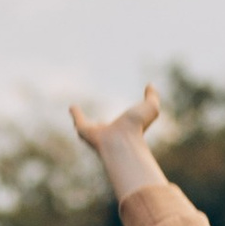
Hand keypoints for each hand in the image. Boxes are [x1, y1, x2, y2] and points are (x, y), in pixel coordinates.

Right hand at [70, 82, 165, 203]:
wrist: (123, 140)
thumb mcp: (151, 108)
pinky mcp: (85, 131)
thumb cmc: (138, 126)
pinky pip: (79, 122)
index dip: (126, 119)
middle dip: (101, 126)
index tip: (126, 116)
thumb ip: (152, 97)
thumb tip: (150, 85)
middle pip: (104, 129)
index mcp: (125, 130)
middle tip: (100, 121)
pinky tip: (72, 107)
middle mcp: (110, 133)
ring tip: (78, 114)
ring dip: (83, 121)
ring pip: (89, 128)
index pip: (124, 125)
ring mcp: (97, 134)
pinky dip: (75, 115)